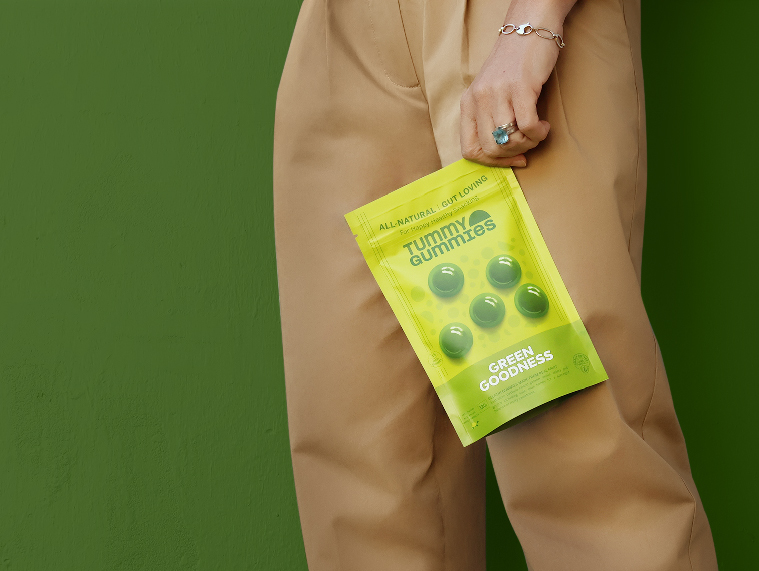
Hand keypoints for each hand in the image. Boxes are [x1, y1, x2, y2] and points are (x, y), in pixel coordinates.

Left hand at [460, 20, 562, 167]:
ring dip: (529, 143)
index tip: (512, 159)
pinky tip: (544, 125)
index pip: (470, 150)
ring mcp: (498, 94)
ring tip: (537, 131)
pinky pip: (528, 127)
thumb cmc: (513, 66)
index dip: (492, 162)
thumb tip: (503, 155)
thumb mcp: (490, 93)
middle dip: (513, 154)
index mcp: (468, 104)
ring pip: (510, 141)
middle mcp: (479, 100)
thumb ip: (489, 119)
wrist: (529, 29)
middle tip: (527, 143)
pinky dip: (539, 133)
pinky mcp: (520, 88)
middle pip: (491, 149)